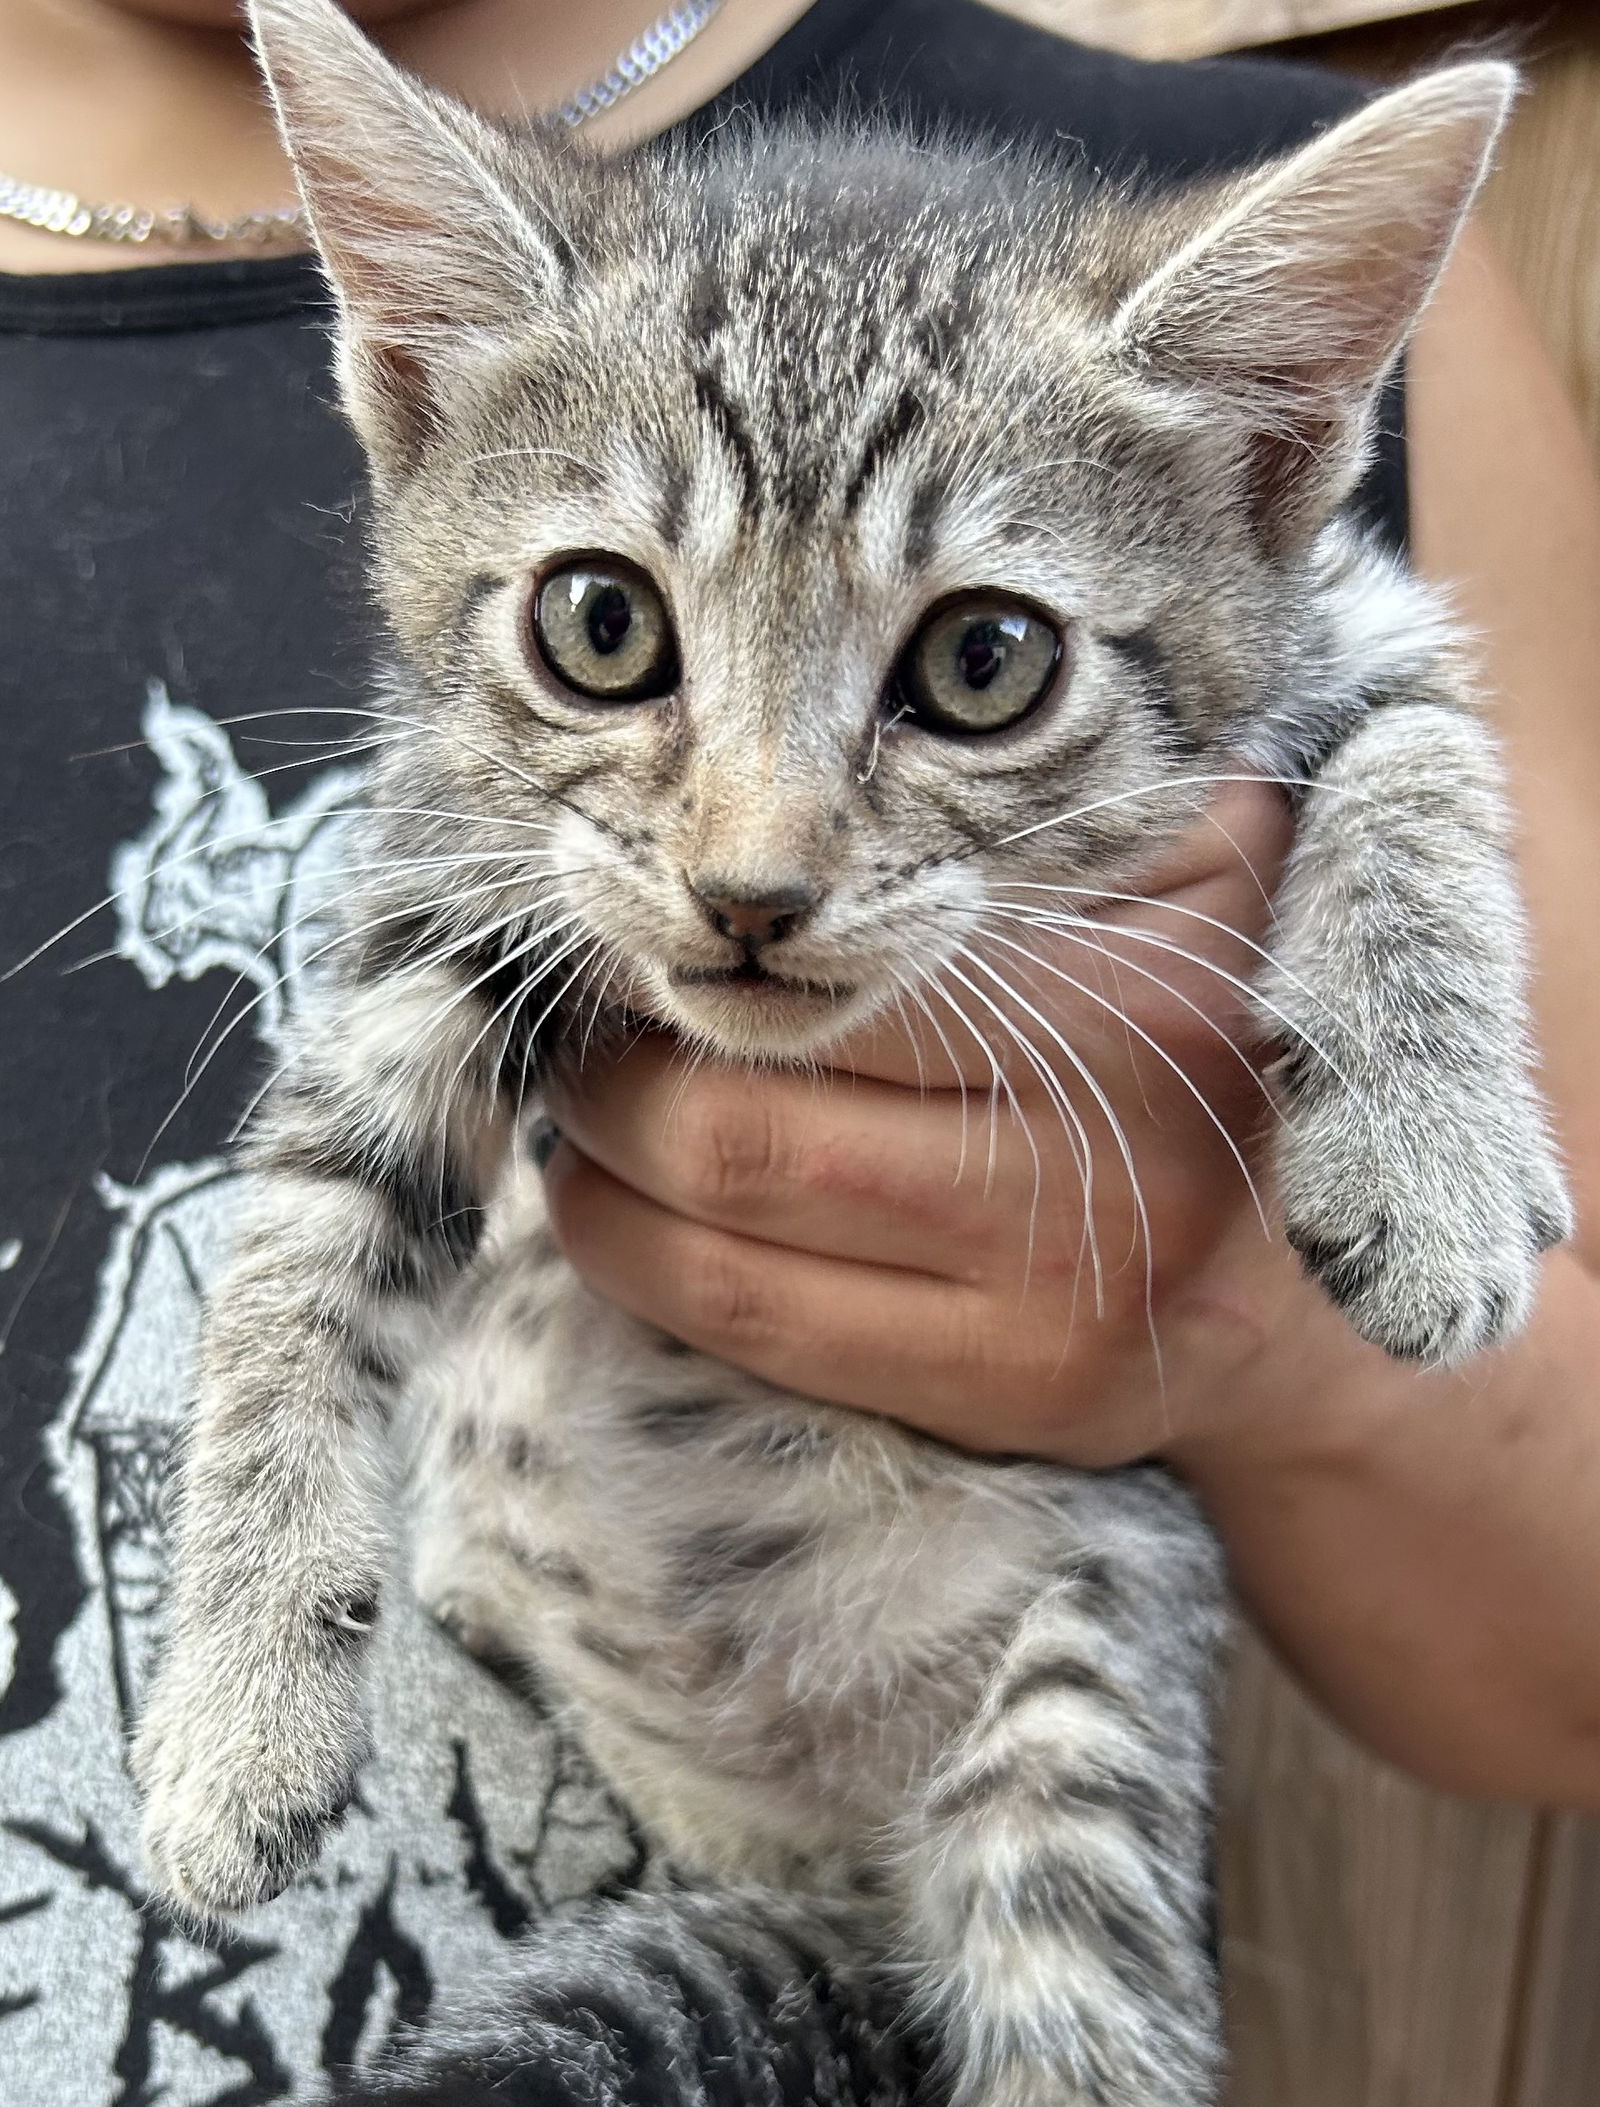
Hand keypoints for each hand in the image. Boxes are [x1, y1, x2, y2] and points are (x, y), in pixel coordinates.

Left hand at [541, 780, 1357, 1464]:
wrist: (1299, 1298)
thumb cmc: (1211, 1047)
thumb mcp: (1202, 882)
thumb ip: (1083, 799)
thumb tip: (894, 708)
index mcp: (1128, 1009)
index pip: (845, 974)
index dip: (708, 954)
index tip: (651, 925)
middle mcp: (1087, 1164)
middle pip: (752, 1122)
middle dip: (617, 1078)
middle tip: (584, 1034)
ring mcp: (1042, 1300)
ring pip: (730, 1239)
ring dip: (603, 1178)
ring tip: (582, 1122)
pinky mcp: (999, 1398)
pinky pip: (758, 1337)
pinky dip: (644, 1269)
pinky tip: (616, 1215)